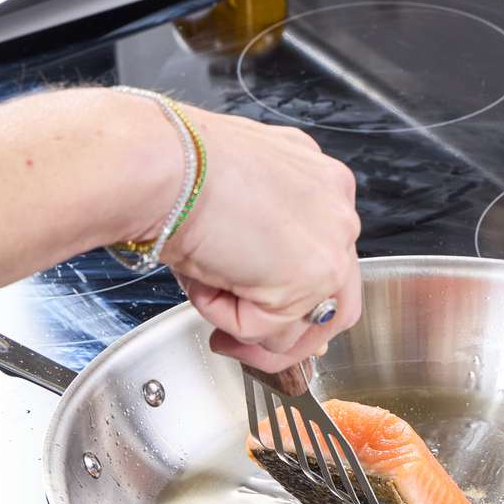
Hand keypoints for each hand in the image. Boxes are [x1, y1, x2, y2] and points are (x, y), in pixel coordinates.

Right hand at [159, 106, 360, 371]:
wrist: (166, 165)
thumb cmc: (181, 167)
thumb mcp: (236, 195)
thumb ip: (263, 234)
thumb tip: (259, 283)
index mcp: (323, 183)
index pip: (326, 259)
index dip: (290, 297)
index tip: (256, 310)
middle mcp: (337, 211)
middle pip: (333, 303)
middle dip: (279, 334)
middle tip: (233, 338)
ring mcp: (332, 247)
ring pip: (302, 327)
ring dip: (247, 326)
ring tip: (207, 295)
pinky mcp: (311, 278)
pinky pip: (263, 330)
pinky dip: (223, 315)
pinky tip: (203, 279)